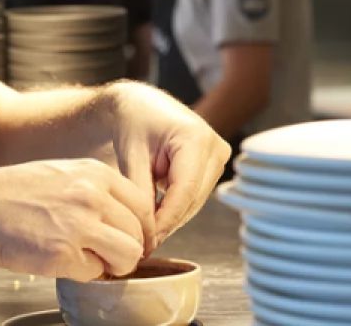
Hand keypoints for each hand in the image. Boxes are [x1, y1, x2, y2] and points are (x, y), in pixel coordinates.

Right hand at [0, 158, 153, 280]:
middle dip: (128, 250)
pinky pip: (94, 273)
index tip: (132, 239)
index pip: (143, 205)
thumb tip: (122, 219)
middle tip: (111, 256)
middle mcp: (93, 197)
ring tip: (92, 261)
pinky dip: (83, 273)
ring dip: (114, 265)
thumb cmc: (13, 193)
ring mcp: (80, 226)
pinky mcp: (63, 254)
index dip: (140, 228)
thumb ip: (95, 191)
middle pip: (138, 233)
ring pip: (127, 256)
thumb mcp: (63, 173)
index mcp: (95, 174)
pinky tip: (63, 261)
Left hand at [106, 82, 230, 245]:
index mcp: (196, 138)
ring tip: (143, 230)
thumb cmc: (133, 124)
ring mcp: (219, 157)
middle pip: (192, 200)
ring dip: (170, 217)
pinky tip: (154, 214)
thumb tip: (149, 235)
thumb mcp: (131, 158)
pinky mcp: (215, 165)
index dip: (165, 221)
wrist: (140, 105)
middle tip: (140, 244)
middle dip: (166, 223)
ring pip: (194, 202)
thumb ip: (141, 195)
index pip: (184, 192)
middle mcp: (215, 148)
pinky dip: (174, 207)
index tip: (146, 243)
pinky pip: (195, 196)